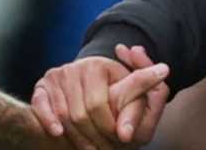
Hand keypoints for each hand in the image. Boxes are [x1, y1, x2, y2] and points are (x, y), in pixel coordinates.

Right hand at [31, 51, 168, 149]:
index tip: (121, 140)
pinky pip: (40, 104)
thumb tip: (164, 70)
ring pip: (61, 114)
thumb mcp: (133, 88)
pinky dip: (47, 119)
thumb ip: (145, 85)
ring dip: (74, 137)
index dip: (109, 126)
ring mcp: (56, 76)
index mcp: (98, 66)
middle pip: (80, 114)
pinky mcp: (42, 86)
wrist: (87, 82)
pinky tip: (57, 132)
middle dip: (93, 136)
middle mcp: (74, 68)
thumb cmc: (116, 89)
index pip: (99, 105)